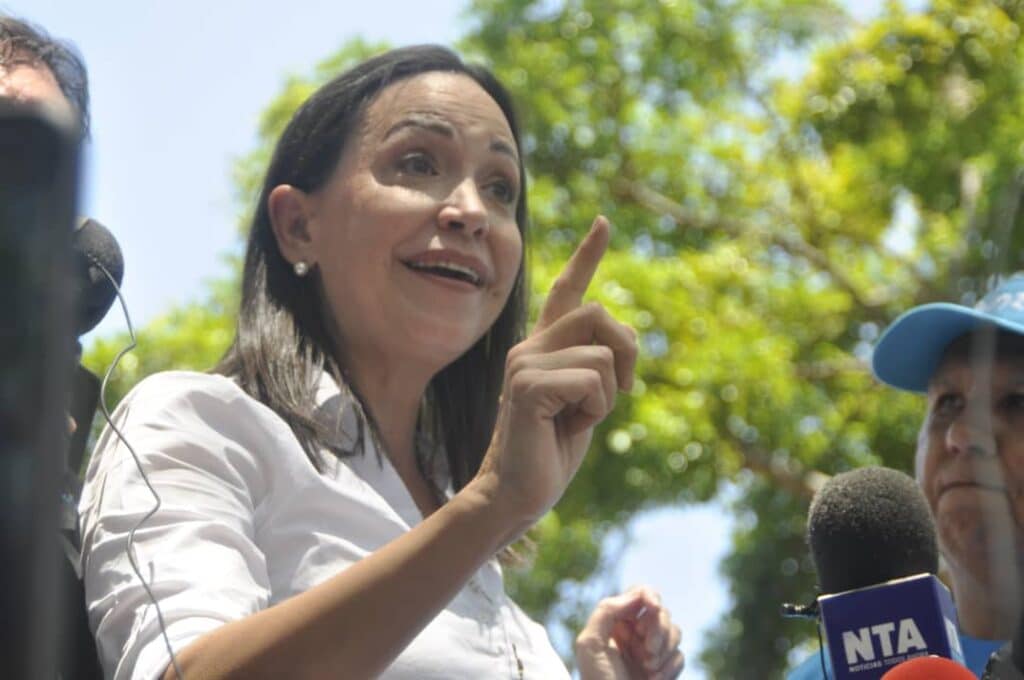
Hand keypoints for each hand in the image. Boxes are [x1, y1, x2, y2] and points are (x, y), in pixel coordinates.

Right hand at [472, 216, 637, 536]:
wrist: (516, 496)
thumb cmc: (550, 452)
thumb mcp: (584, 402)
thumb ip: (597, 367)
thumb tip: (620, 342)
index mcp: (544, 347)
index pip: (567, 291)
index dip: (588, 255)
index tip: (604, 222)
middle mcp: (530, 345)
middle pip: (602, 315)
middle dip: (627, 354)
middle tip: (616, 395)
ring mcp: (524, 363)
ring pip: (602, 354)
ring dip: (606, 396)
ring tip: (577, 420)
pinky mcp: (526, 386)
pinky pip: (592, 381)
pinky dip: (594, 412)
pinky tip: (566, 429)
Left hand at [575, 587, 683, 679]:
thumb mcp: (590, 645)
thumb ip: (606, 612)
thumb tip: (635, 595)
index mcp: (615, 622)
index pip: (639, 594)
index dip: (650, 597)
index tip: (653, 608)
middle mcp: (634, 633)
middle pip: (661, 611)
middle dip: (658, 630)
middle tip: (647, 652)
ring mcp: (652, 650)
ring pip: (675, 631)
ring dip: (664, 650)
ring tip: (648, 670)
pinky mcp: (666, 667)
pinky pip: (680, 655)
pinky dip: (669, 668)